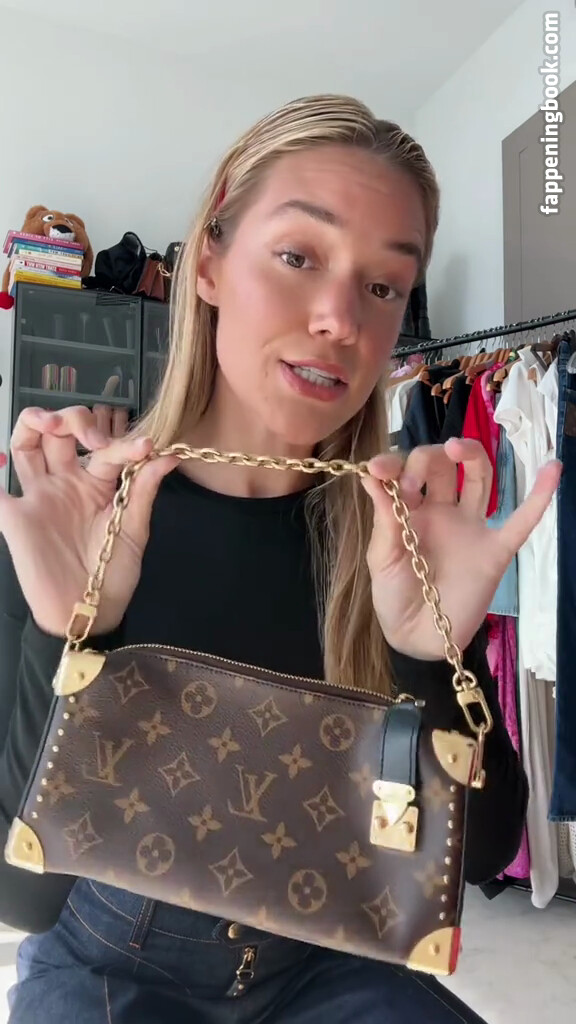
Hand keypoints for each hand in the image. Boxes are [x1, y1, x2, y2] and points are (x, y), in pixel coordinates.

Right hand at [0, 407, 177, 636]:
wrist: (89, 610)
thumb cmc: (113, 572)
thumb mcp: (135, 531)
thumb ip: (144, 490)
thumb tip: (168, 455)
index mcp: (97, 484)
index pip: (106, 450)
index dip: (124, 444)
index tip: (145, 448)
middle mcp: (66, 482)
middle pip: (61, 434)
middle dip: (75, 420)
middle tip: (91, 437)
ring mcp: (39, 496)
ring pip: (27, 445)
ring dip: (35, 423)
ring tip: (49, 421)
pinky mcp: (16, 518)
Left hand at [362, 438, 560, 660]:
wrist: (419, 639)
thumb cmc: (394, 597)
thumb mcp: (381, 557)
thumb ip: (384, 518)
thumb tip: (371, 474)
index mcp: (410, 510)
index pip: (407, 471)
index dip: (395, 464)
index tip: (380, 470)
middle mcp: (441, 511)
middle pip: (442, 466)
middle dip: (426, 461)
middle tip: (412, 482)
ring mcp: (470, 527)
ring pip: (479, 478)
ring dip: (471, 455)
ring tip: (457, 447)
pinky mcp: (495, 549)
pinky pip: (522, 521)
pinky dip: (540, 495)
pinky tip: (553, 468)